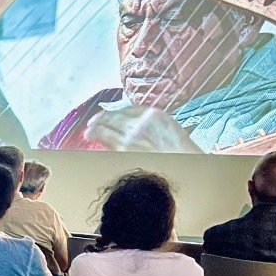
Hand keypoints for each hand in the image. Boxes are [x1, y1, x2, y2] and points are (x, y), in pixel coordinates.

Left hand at [83, 104, 200, 152]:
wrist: (187, 167)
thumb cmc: (182, 153)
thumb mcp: (170, 130)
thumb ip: (152, 125)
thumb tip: (135, 126)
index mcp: (155, 115)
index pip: (129, 109)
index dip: (116, 112)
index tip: (109, 114)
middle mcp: (141, 121)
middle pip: (115, 116)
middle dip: (102, 118)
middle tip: (92, 122)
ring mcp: (132, 134)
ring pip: (108, 126)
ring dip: (95, 127)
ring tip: (88, 130)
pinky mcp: (125, 148)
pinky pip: (107, 139)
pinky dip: (97, 135)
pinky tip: (91, 136)